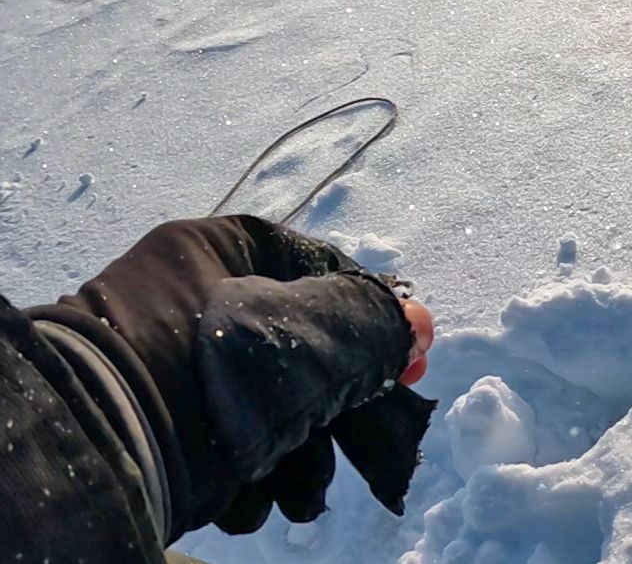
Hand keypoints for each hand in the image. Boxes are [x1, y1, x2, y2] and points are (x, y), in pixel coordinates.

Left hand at [32, 216, 435, 538]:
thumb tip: (417, 325)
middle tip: (380, 454)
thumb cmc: (207, 374)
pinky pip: (227, 440)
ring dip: (303, 458)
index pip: (320, 268)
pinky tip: (253, 501)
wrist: (93, 455)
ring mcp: (171, 366)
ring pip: (270, 405)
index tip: (409, 363)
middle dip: (343, 414)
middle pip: (302, 349)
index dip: (375, 317)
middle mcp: (191, 300)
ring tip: (302, 496)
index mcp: (217, 251)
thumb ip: (373, 326)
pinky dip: (252, 476)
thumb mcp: (308, 337)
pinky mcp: (159, 425)